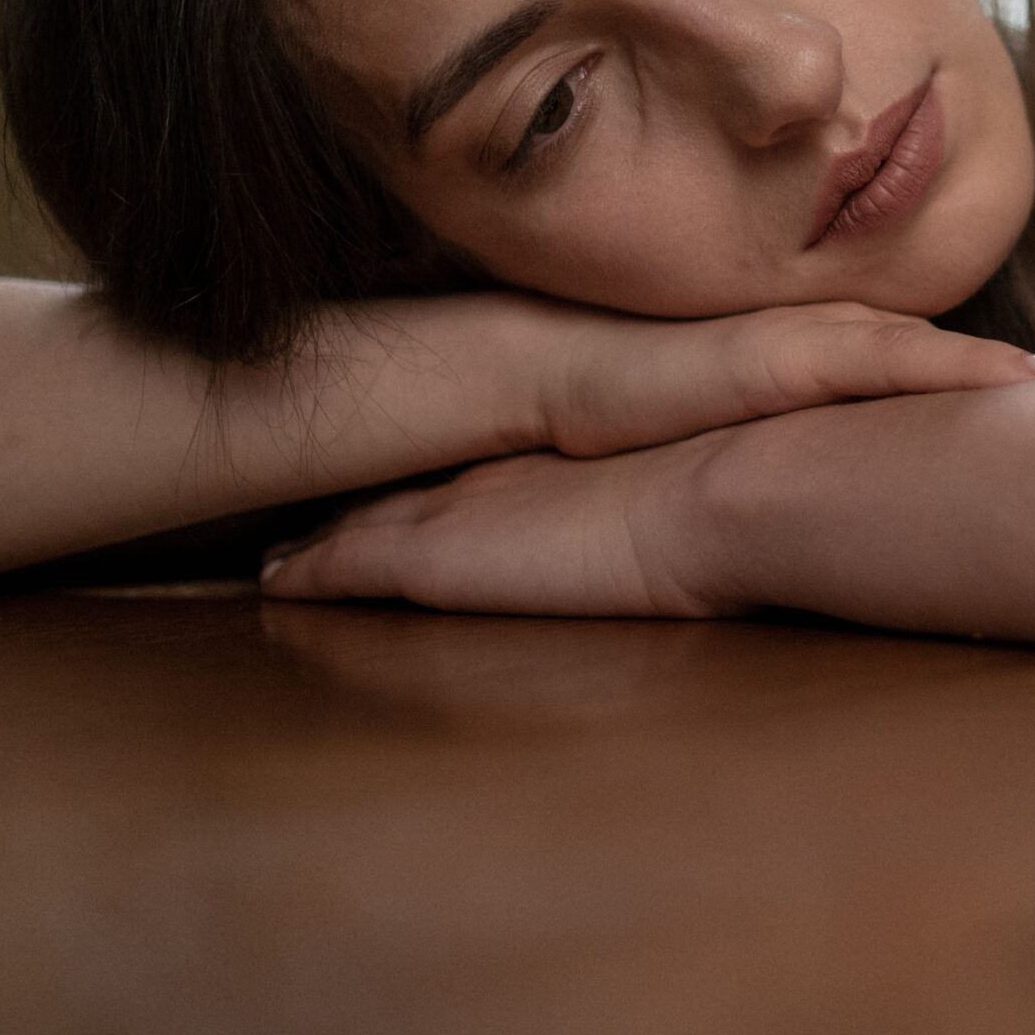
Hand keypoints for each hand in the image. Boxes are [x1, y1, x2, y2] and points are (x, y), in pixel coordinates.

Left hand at [260, 443, 710, 615]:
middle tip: (312, 506)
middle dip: (359, 490)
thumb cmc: (750, 480)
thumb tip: (766, 484)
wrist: (736, 484)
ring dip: (319, 533)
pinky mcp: (437, 556)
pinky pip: (344, 565)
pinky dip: (305, 574)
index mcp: (558, 451)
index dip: (434, 462)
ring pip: (360, 519)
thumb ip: (705, 486)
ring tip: (271, 553)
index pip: (475, 455)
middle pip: (404, 478)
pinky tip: (268, 583)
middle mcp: (498, 470)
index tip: (401, 470)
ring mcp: (463, 508)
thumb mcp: (717, 479)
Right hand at [530, 299, 1034, 457]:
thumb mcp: (720, 442)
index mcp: (810, 360)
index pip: (912, 369)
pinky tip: (1019, 381)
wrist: (553, 373)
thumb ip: (773, 454)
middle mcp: (821, 339)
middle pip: (939, 357)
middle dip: (1015, 374)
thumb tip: (814, 512)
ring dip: (1002, 371)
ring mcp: (807, 340)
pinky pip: (890, 361)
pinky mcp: (784, 356)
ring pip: (929, 353)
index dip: (983, 385)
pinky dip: (956, 367)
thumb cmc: (628, 412)